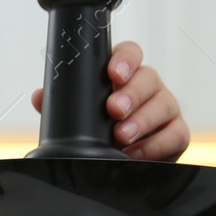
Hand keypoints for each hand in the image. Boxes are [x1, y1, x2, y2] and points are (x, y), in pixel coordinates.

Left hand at [32, 40, 189, 161]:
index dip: (124, 60)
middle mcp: (148, 88)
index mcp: (124, 75)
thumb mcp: (78, 115)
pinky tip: (136, 153)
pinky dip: (156, 145)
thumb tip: (40, 96)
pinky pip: (176, 135)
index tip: (112, 73)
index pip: (130, 54)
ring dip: (142, 120)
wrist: (121, 162)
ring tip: (122, 136)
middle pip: (149, 78)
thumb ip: (61, 104)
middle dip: (131, 93)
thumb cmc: (100, 129)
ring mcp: (165, 109)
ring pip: (164, 104)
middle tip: (114, 110)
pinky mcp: (176, 134)